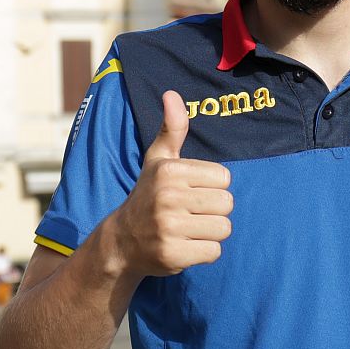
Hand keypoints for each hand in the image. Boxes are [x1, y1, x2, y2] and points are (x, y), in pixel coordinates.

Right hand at [102, 90, 232, 277]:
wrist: (122, 242)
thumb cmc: (149, 195)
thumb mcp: (158, 160)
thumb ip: (172, 128)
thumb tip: (172, 94)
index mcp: (169, 170)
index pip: (225, 178)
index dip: (212, 187)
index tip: (189, 192)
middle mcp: (167, 196)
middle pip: (227, 204)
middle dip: (213, 211)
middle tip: (189, 214)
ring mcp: (168, 227)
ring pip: (223, 229)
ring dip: (210, 233)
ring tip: (187, 230)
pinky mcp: (172, 255)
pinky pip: (214, 252)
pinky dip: (204, 253)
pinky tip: (184, 247)